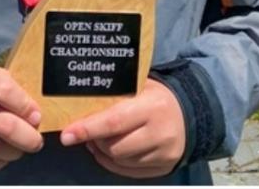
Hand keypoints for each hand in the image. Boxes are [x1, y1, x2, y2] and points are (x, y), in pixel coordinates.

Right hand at [0, 61, 43, 170]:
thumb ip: (16, 90)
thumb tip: (36, 115)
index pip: (5, 91)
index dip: (25, 107)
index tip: (36, 116)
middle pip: (4, 127)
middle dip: (28, 138)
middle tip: (36, 140)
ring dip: (14, 152)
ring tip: (19, 146)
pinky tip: (1, 152)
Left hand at [59, 78, 185, 177]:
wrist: (192, 113)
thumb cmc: (158, 96)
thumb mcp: (141, 86)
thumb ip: (117, 93)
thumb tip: (81, 100)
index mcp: (152, 107)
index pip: (114, 121)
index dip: (88, 128)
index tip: (67, 134)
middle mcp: (159, 133)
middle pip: (115, 146)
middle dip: (93, 140)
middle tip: (80, 132)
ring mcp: (162, 154)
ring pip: (120, 160)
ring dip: (102, 151)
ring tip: (95, 139)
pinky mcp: (163, 168)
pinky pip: (129, 172)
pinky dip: (112, 163)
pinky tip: (106, 151)